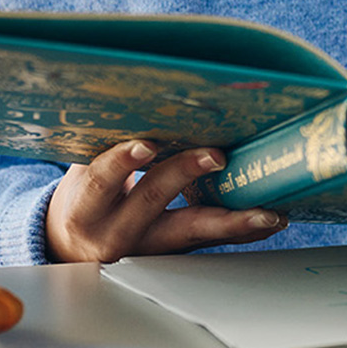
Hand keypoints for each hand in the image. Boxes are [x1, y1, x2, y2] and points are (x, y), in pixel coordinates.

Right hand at [45, 139, 287, 262]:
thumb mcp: (83, 171)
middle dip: (185, 174)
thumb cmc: (85, 196)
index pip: (102, 181)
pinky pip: (209, 242)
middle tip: (217, 156)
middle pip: (151, 201)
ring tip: (264, 210)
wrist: (76, 248)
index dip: (122, 161)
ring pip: (190, 233)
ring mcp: (148, 248)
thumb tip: (138, 93)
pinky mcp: (173, 255)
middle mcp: (116, 233)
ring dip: (232, 220)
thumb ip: (106, 143)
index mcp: (87, 207)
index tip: (147, 144)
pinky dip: (240, 229)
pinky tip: (270, 218)